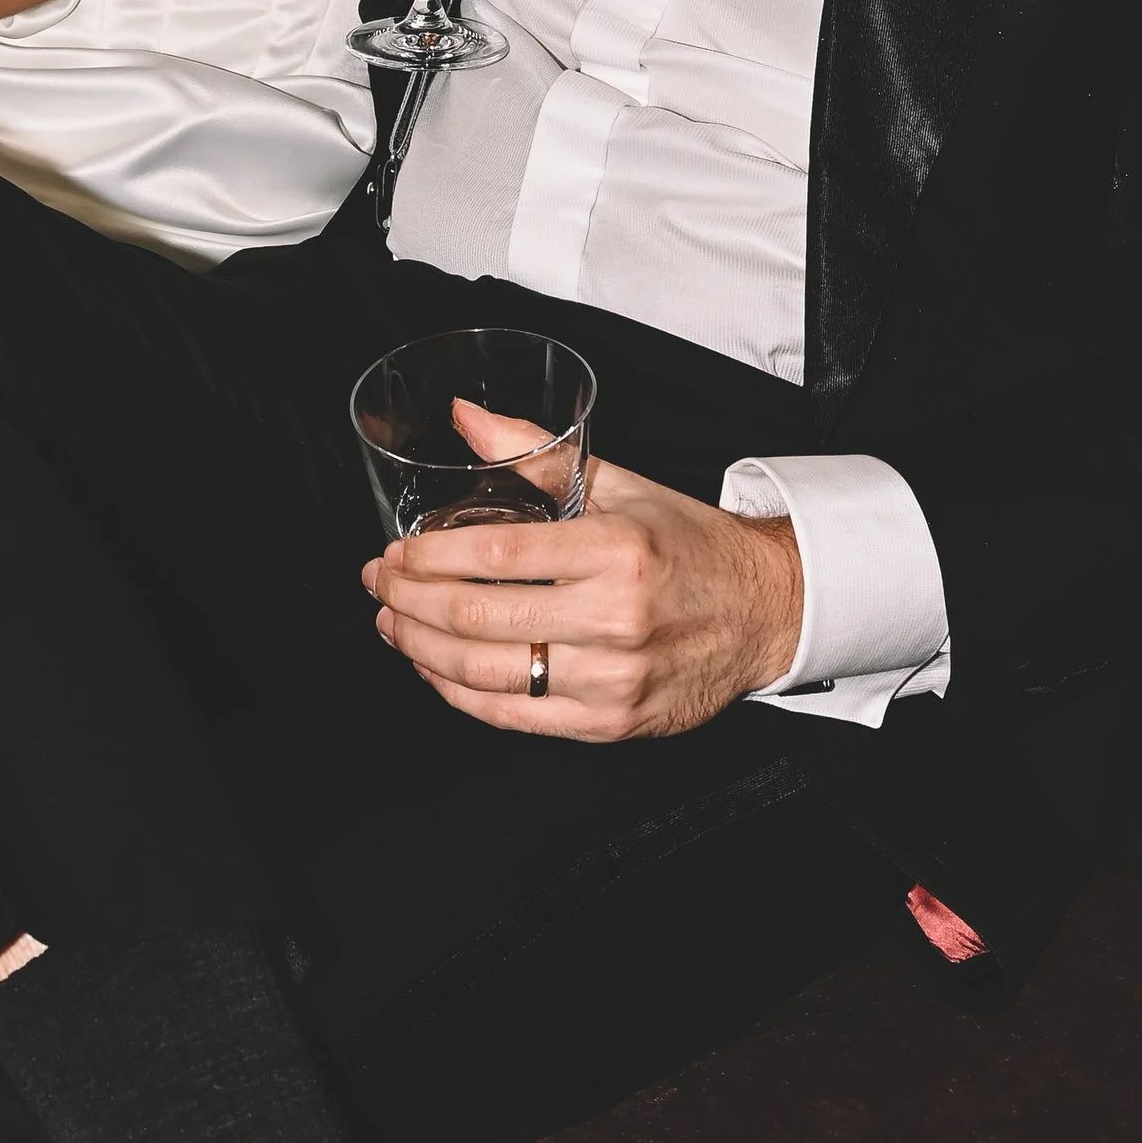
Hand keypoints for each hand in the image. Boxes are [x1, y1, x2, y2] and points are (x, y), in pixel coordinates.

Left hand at [363, 406, 803, 740]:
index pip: (497, 555)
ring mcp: (612, 677)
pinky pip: (515, 717)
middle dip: (411, 602)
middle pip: (480, 618)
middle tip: (380, 585)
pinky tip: (436, 670)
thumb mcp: (620, 483)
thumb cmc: (687, 544)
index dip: (430, 556)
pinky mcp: (610, 722)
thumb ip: (536, 454)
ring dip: (423, 651)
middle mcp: (614, 617)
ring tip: (395, 626)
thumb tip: (467, 420)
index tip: (395, 551)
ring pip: (489, 674)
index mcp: (615, 549)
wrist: (761, 610)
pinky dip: (462, 695)